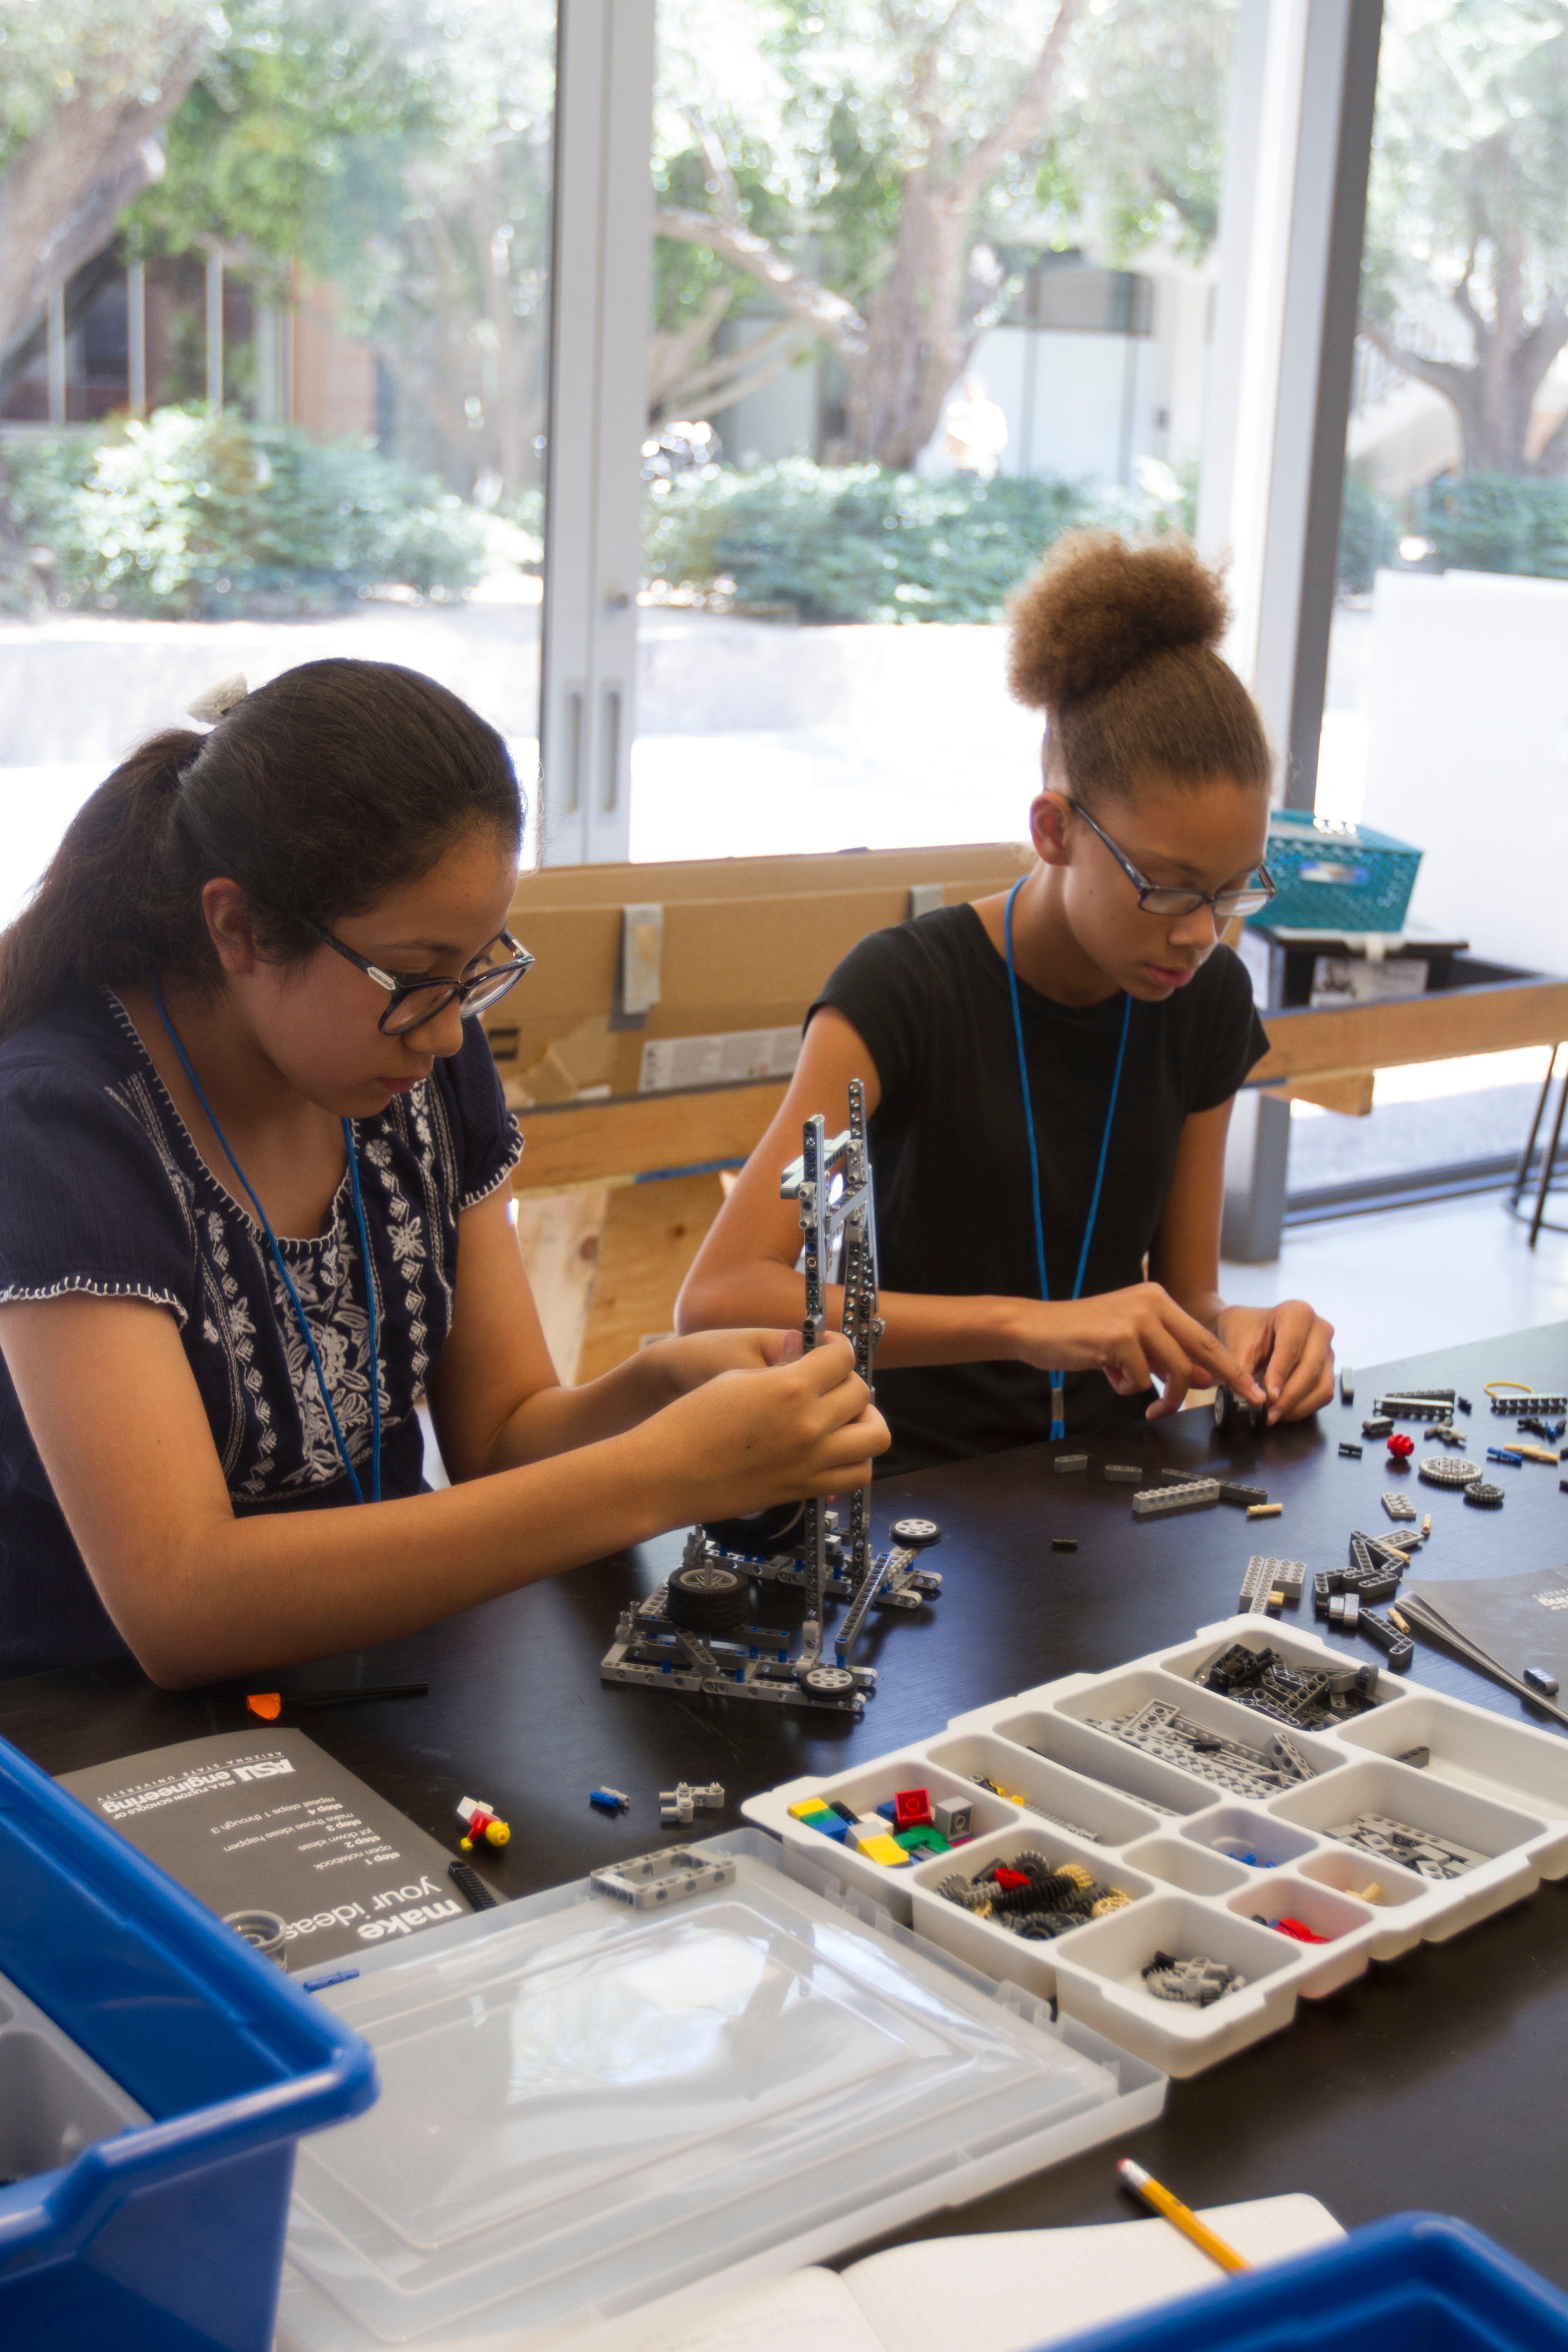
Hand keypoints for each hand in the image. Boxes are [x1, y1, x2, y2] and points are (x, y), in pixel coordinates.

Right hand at [650, 1330, 887, 1522]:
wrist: (665, 1475)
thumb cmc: (689, 1420)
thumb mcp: (736, 1376)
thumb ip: (782, 1368)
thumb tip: (811, 1358)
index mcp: (790, 1388)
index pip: (843, 1357)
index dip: (838, 1347)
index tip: (827, 1349)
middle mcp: (810, 1425)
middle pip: (862, 1394)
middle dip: (848, 1381)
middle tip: (830, 1382)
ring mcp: (812, 1462)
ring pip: (875, 1437)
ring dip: (866, 1422)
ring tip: (844, 1418)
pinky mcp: (805, 1489)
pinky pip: (856, 1475)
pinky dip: (857, 1459)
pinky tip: (836, 1449)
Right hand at [1007, 1283, 1266, 1421]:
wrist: (1035, 1328)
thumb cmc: (1082, 1337)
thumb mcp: (1131, 1344)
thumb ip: (1166, 1355)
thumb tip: (1205, 1376)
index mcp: (1157, 1299)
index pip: (1203, 1335)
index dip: (1230, 1364)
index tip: (1251, 1387)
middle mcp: (1151, 1302)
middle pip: (1200, 1348)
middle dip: (1227, 1378)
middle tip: (1248, 1399)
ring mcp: (1135, 1318)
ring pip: (1173, 1369)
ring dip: (1163, 1395)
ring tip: (1142, 1398)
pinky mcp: (1118, 1337)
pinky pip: (1139, 1379)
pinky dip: (1124, 1386)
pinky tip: (1104, 1370)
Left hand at [1218, 1300, 1334, 1424]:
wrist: (1248, 1328)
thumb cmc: (1243, 1330)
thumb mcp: (1236, 1344)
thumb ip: (1243, 1370)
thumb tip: (1253, 1400)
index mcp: (1298, 1313)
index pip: (1292, 1347)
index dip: (1280, 1374)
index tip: (1268, 1396)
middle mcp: (1320, 1329)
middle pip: (1311, 1369)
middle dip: (1289, 1397)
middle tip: (1267, 1415)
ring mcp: (1328, 1350)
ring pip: (1322, 1386)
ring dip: (1297, 1406)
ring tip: (1272, 1417)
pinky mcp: (1328, 1369)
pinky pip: (1323, 1394)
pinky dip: (1303, 1407)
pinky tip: (1282, 1413)